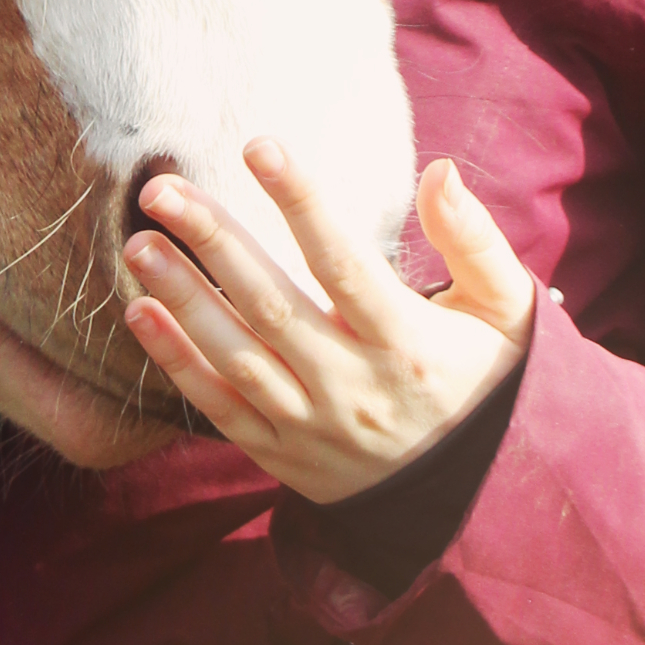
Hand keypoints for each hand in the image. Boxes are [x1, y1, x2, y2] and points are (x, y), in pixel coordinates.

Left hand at [120, 144, 535, 505]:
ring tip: (139, 244)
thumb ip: (473, 240)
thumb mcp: (505, 311)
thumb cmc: (487, 381)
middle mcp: (354, 386)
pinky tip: (140, 313)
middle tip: (159, 190)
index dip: (299, 203)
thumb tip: (439, 170)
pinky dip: (176, 364)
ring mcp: (313, 426)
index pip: (343, 263)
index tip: (258, 146)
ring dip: (181, 299)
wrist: (476, 498)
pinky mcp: (282, 455)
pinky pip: (220, 409)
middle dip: (211, 242)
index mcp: (408, 343)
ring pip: (235, 358)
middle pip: (271, 305)